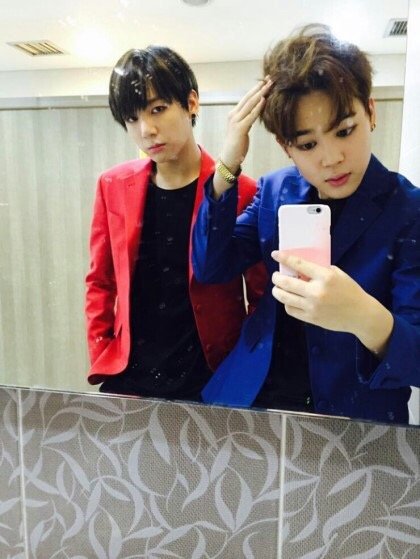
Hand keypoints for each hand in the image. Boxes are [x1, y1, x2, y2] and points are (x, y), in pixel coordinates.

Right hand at [213, 77, 271, 196]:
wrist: (228, 158)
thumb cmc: (237, 145)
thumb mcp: (244, 129)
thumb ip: (248, 119)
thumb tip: (257, 112)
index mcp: (234, 114)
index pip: (247, 98)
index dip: (256, 89)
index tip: (266, 81)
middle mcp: (233, 115)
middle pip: (249, 98)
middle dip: (260, 87)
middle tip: (270, 78)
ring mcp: (236, 121)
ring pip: (250, 104)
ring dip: (260, 93)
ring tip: (269, 85)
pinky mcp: (240, 128)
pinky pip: (250, 115)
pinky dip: (258, 107)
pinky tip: (264, 100)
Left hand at [271, 251, 393, 355]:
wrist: (360, 315)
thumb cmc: (350, 291)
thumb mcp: (338, 274)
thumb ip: (320, 270)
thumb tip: (300, 267)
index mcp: (325, 277)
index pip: (299, 265)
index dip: (284, 258)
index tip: (275, 254)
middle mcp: (316, 292)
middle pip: (286, 282)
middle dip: (277, 277)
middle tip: (276, 275)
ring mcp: (312, 306)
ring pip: (284, 297)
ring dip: (277, 291)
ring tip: (278, 287)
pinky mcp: (310, 318)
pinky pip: (290, 309)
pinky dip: (286, 303)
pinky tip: (288, 299)